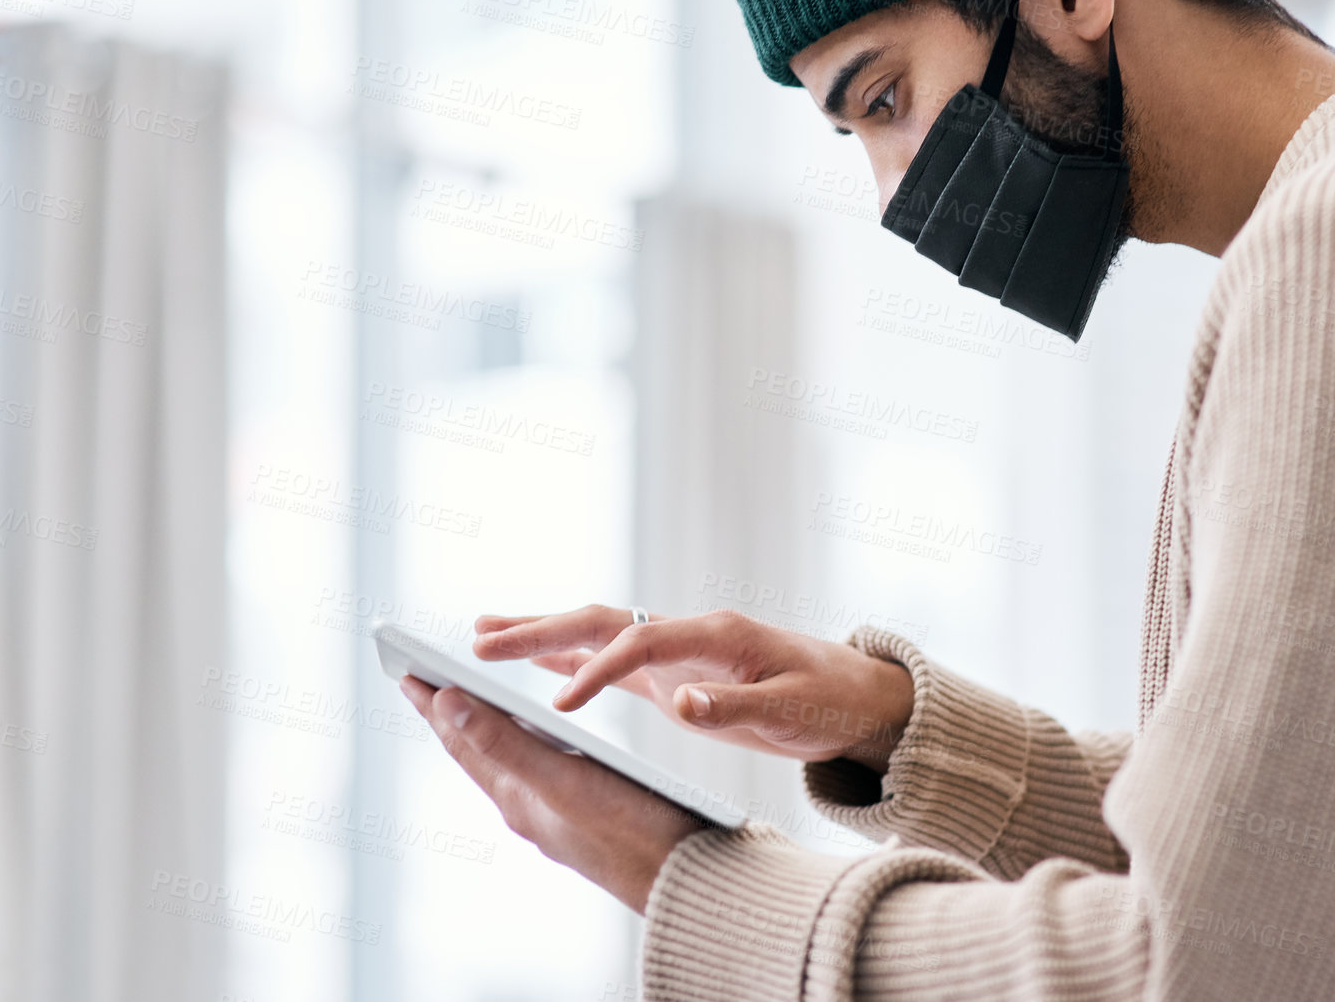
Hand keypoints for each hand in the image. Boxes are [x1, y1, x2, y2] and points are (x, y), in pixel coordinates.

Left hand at [398, 675, 702, 913]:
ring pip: (508, 760)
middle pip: (479, 750)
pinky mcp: (586, 813)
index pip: (462, 740)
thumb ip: (504, 742)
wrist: (684, 877)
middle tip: (425, 683)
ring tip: (468, 705)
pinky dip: (524, 742)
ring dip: (485, 727)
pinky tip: (538, 741)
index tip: (406, 672)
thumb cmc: (630, 830)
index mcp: (518, 797)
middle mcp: (530, 805)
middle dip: (452, 714)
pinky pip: (539, 769)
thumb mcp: (562, 780)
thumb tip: (445, 701)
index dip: (433, 705)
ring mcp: (557, 812)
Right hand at [472, 606, 914, 773]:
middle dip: (539, 630)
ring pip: (598, 634)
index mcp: (716, 636)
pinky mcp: (676, 671)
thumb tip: (684, 703)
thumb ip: (739, 708)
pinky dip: (570, 657)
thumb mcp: (794, 711)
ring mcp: (678, 649)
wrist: (857, 692)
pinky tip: (536, 665)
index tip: (558, 706)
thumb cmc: (830, 699)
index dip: (596, 670)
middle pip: (602, 623)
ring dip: (542, 634)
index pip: (638, 643)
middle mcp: (689, 633)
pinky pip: (613, 658)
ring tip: (481, 636)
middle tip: (477, 642)